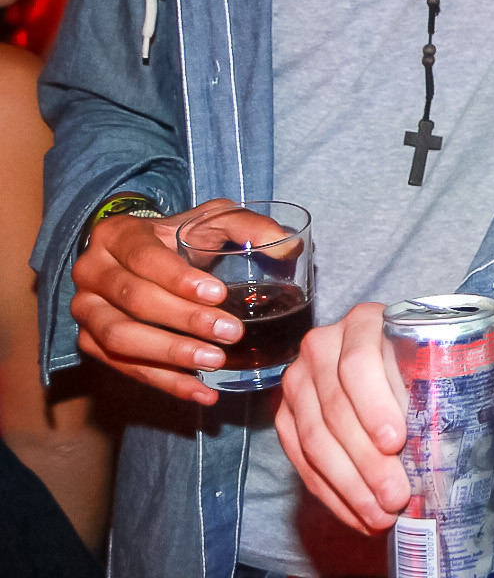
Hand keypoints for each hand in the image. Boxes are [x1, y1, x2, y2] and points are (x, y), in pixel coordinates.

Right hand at [71, 197, 258, 404]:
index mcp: (116, 235)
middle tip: (231, 332)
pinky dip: (166, 382)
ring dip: (171, 355)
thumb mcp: (212, 219)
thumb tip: (291, 246)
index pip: (144, 258)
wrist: (141, 256)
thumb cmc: (181, 236)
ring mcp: (86, 311)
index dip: (179, 279)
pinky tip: (204, 391)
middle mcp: (91, 273)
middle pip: (133, 300)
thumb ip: (249, 226)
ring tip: (217, 361)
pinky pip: (124, 368)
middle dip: (185, 320)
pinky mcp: (91, 344)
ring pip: (120, 339)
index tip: (219, 294)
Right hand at [277, 303, 493, 534]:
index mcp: (367, 322)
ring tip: (383, 514)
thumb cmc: (448, 361)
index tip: (398, 443)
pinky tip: (360, 515)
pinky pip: (302, 461)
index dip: (372, 404)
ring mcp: (303, 383)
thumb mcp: (477, 364)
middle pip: (334, 409)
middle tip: (397, 496)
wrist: (425, 364)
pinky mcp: (291, 418)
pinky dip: (331, 493)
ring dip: (347, 484)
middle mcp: (325, 346)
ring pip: (313, 441)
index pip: (358, 363)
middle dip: (364, 460)